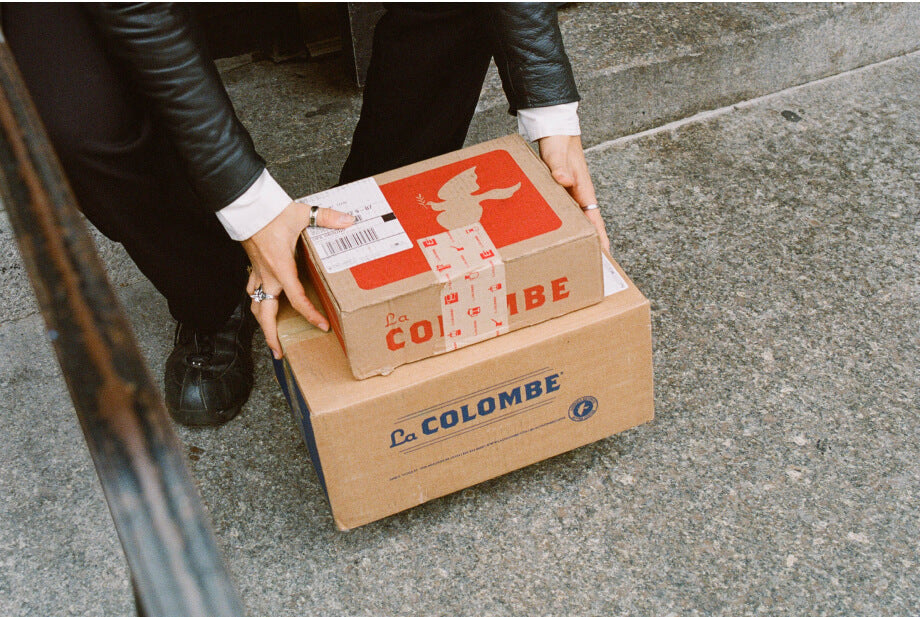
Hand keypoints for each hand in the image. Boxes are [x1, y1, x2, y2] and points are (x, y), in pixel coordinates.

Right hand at [241, 202, 353, 358]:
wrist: (246, 205)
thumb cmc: (270, 211)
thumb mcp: (302, 214)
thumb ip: (327, 218)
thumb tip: (348, 220)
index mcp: (281, 268)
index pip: (297, 299)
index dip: (310, 315)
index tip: (322, 325)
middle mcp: (267, 275)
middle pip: (264, 314)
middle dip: (270, 336)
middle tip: (279, 352)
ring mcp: (258, 271)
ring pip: (254, 304)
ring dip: (262, 321)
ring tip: (270, 335)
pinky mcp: (253, 265)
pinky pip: (252, 289)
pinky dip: (256, 300)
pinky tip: (261, 303)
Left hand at [537, 134, 609, 252]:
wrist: (555, 129)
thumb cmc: (558, 141)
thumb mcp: (555, 153)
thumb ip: (559, 166)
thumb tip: (565, 180)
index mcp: (582, 188)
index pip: (594, 217)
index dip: (600, 236)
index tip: (605, 253)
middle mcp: (579, 193)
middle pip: (588, 223)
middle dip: (592, 242)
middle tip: (592, 263)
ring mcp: (571, 193)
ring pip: (577, 219)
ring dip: (580, 235)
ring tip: (579, 254)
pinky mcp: (561, 191)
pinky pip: (565, 212)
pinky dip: (567, 225)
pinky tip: (561, 234)